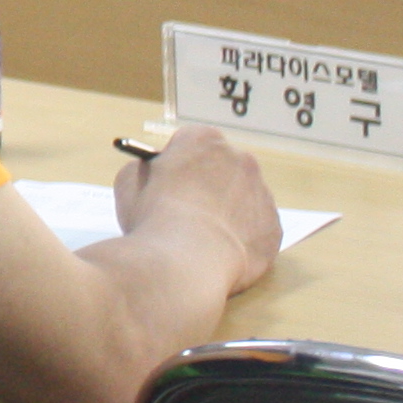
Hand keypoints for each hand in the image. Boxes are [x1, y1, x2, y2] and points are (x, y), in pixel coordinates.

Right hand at [115, 124, 282, 294]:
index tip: (168, 183)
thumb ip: (144, 169)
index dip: (177, 164)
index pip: (192, 143)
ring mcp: (262, 194)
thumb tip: (156, 174)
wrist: (186, 261)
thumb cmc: (155, 218)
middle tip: (186, 212)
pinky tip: (219, 253)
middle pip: (222, 168)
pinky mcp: (274, 228)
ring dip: (227, 212)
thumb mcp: (128, 182)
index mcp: (205, 140)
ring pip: (243, 199)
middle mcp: (241, 159)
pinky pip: (257, 229)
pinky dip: (241, 238)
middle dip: (207, 185)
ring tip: (202, 239)